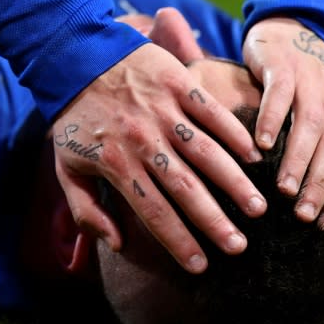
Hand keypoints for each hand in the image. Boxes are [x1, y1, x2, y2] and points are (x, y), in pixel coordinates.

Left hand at [52, 9, 266, 273]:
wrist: (76, 57)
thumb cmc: (73, 118)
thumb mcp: (65, 167)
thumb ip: (86, 210)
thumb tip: (117, 245)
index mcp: (116, 163)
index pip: (153, 211)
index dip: (178, 241)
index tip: (201, 266)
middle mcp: (143, 140)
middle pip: (185, 189)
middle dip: (213, 222)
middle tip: (239, 248)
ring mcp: (163, 111)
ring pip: (206, 153)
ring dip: (233, 183)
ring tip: (257, 209)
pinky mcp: (178, 83)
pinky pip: (212, 113)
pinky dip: (234, 134)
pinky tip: (255, 156)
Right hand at [242, 17, 323, 227]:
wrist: (290, 30)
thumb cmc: (303, 87)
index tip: (322, 225)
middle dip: (320, 185)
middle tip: (303, 216)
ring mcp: (311, 79)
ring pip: (311, 124)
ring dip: (298, 160)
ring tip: (283, 190)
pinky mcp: (284, 64)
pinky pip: (280, 94)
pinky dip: (272, 120)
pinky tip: (260, 145)